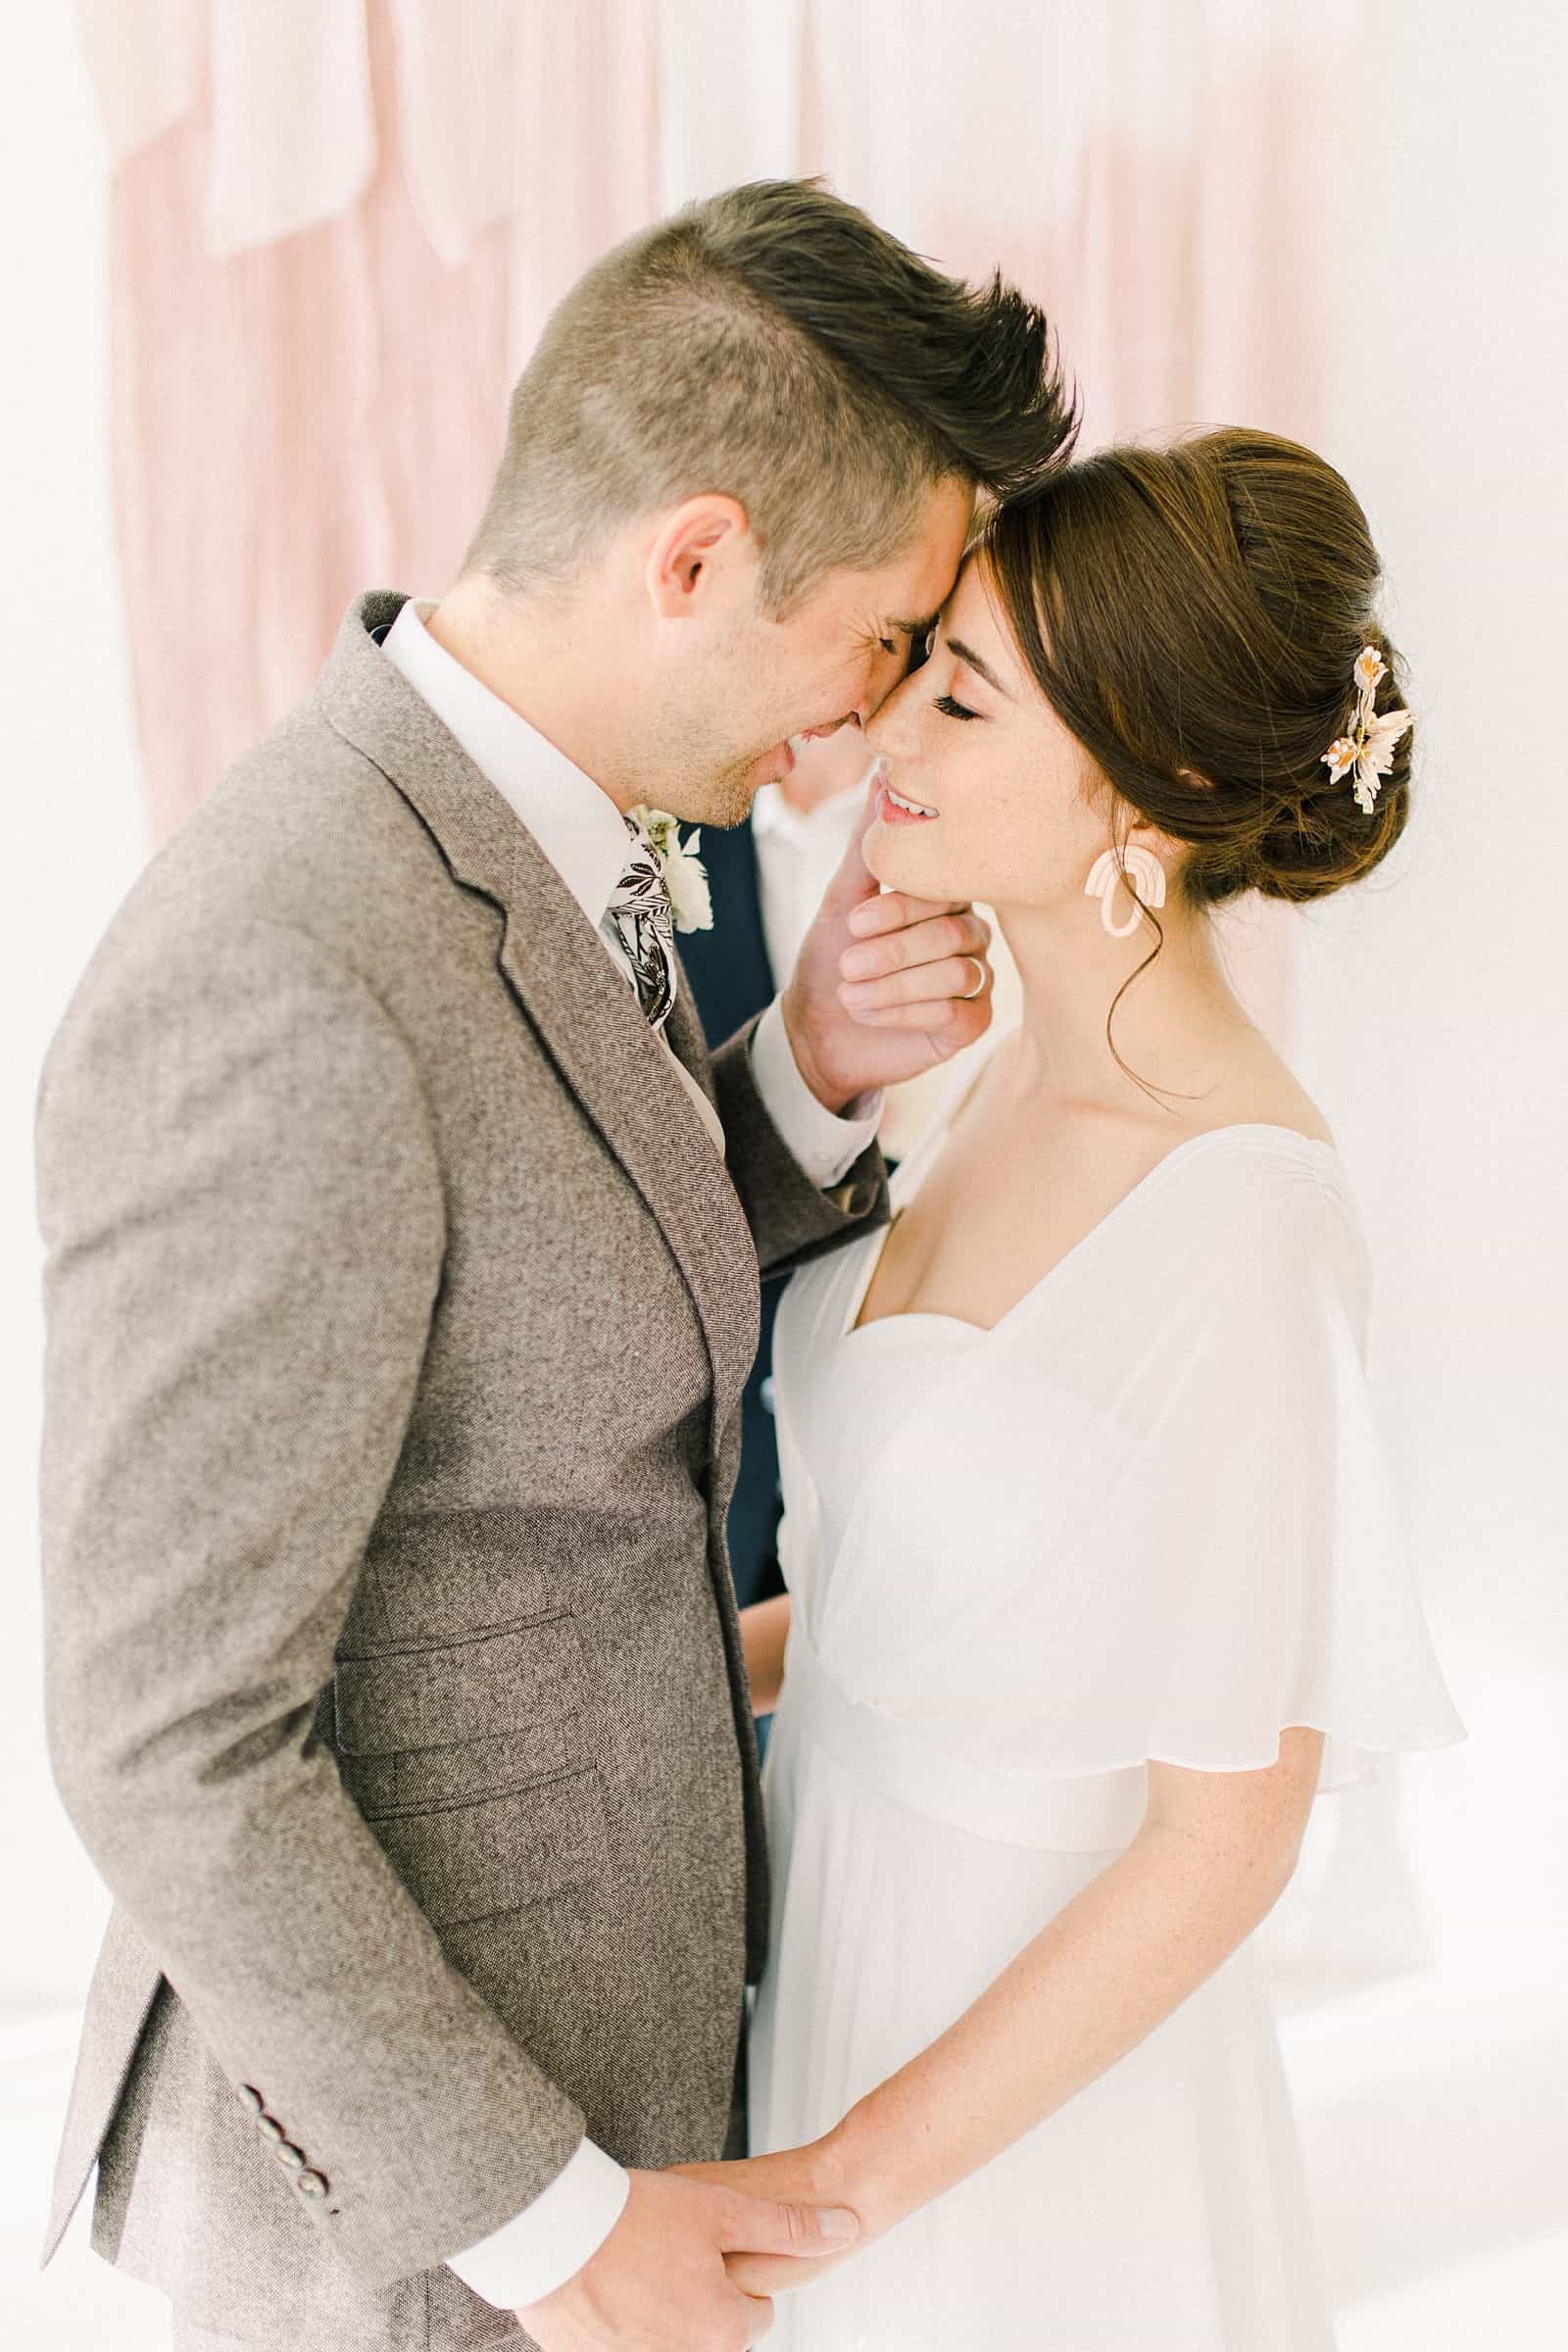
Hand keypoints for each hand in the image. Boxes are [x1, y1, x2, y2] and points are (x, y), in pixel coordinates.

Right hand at [514, 2164, 858, 2349]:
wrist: (548, 2236)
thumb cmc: (635, 2220)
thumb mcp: (725, 2210)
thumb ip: (791, 2227)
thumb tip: (847, 2227)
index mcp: (725, 2331)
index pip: (756, 2311)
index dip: (736, 2267)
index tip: (709, 2242)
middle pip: (712, 2326)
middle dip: (700, 2289)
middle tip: (669, 2244)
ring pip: (670, 2332)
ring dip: (660, 2300)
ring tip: (636, 2256)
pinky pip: (626, 2338)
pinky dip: (621, 2312)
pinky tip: (608, 2277)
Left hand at [780, 779, 993, 1112]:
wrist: (818, 1030)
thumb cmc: (831, 958)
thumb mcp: (841, 900)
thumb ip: (868, 846)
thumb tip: (883, 774)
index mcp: (944, 896)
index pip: (941, 891)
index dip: (899, 907)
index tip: (852, 923)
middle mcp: (970, 932)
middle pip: (953, 934)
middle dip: (893, 952)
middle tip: (847, 964)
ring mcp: (977, 978)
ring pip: (957, 973)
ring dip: (894, 987)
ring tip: (850, 994)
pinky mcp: (973, 1022)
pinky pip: (958, 1013)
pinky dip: (906, 1013)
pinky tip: (868, 1013)